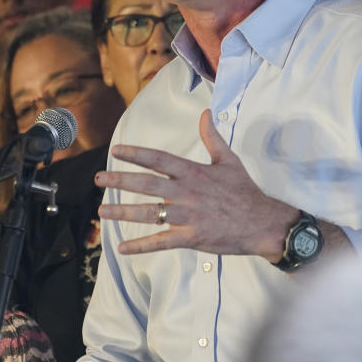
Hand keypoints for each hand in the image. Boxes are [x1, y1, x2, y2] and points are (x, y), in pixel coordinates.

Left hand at [96, 109, 299, 259]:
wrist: (263, 222)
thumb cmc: (244, 191)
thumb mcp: (229, 160)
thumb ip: (212, 137)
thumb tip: (205, 113)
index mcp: (193, 172)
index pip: (159, 160)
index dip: (136, 154)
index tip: (116, 150)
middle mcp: (187, 192)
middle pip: (147, 185)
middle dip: (120, 181)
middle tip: (98, 179)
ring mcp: (188, 216)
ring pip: (149, 213)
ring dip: (123, 213)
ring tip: (102, 211)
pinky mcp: (191, 237)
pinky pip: (161, 242)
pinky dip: (141, 246)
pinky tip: (122, 248)